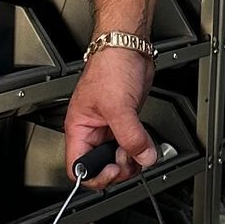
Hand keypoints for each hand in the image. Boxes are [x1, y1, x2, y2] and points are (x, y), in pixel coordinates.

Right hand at [63, 46, 158, 187]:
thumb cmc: (111, 66)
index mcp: (79, 128)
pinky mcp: (126, 121)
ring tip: (139, 150)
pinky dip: (141, 149)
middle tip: (129, 157)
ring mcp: (110, 127)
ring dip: (132, 160)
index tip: (112, 170)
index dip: (94, 175)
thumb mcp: (119, 106)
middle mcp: (93, 130)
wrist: (128, 48)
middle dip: (118, 168)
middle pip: (101, 166)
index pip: (78, 166)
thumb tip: (142, 157)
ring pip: (118, 158)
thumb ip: (131, 136)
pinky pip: (132, 145)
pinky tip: (146, 144)